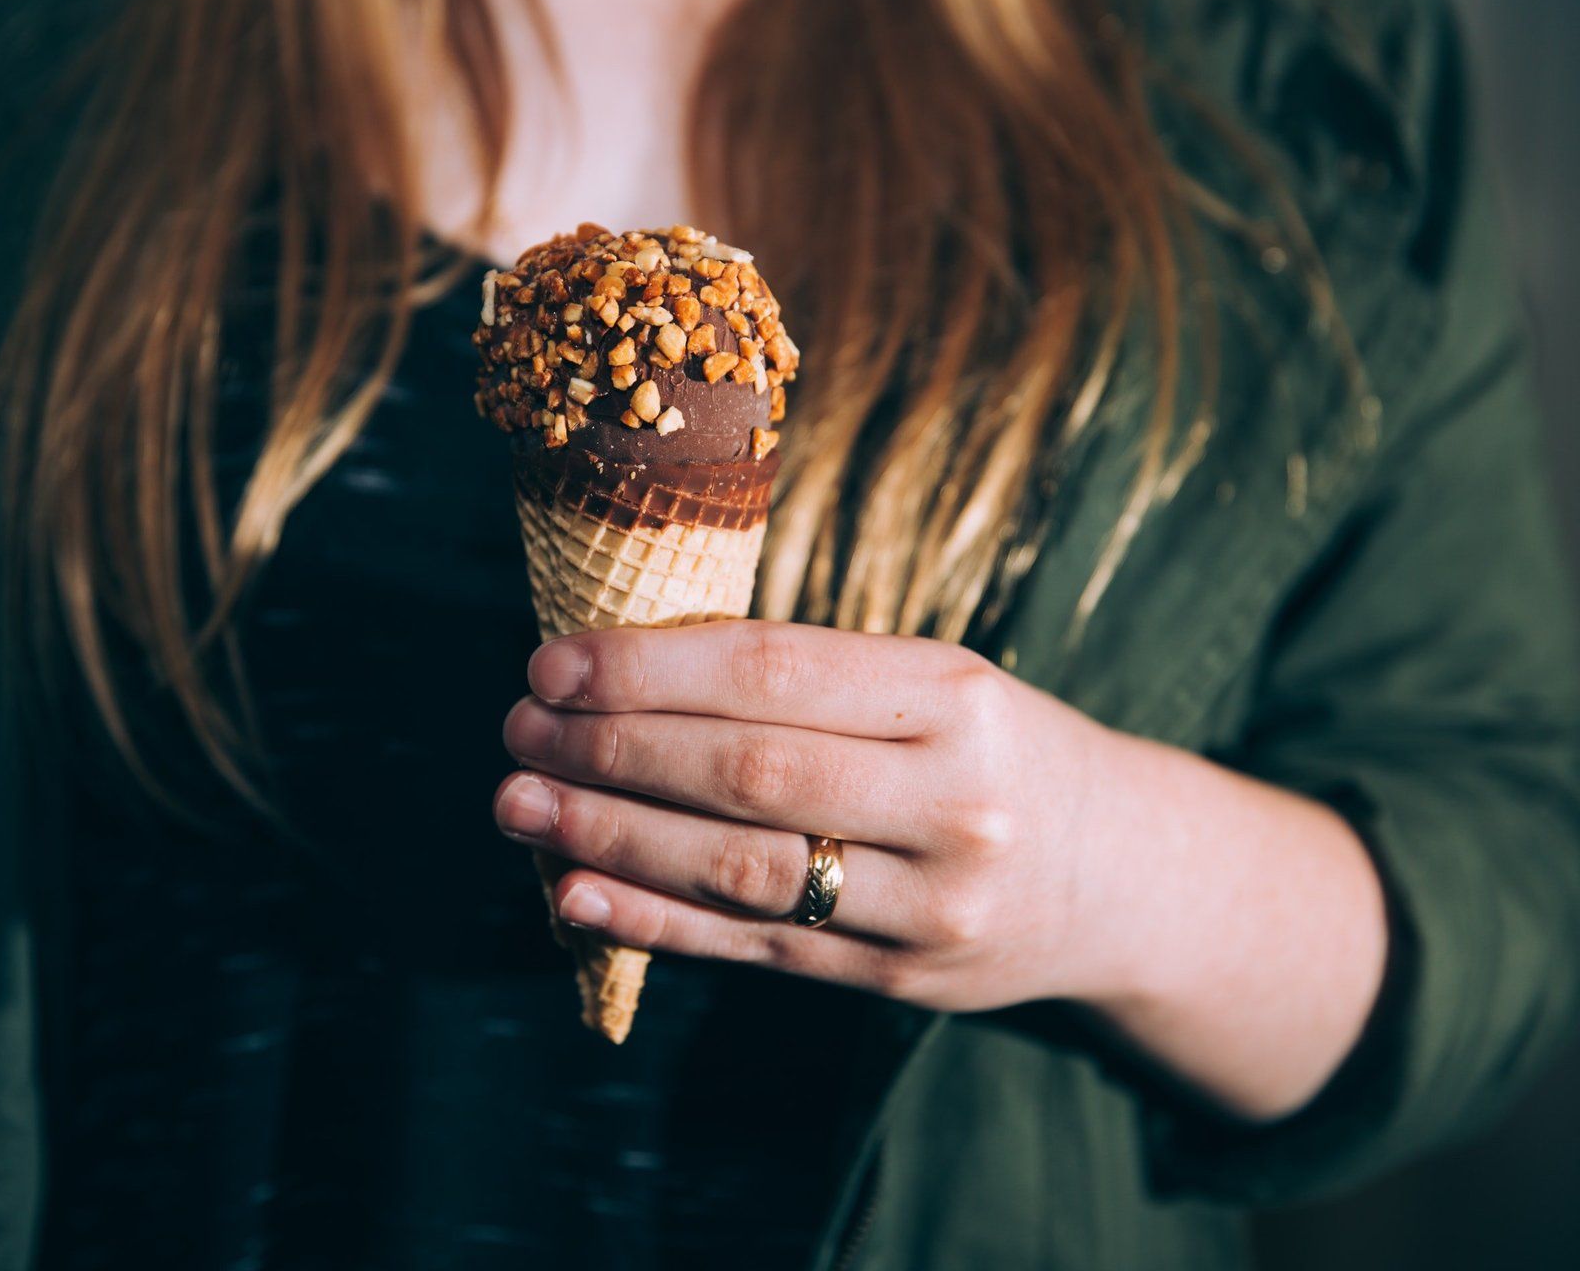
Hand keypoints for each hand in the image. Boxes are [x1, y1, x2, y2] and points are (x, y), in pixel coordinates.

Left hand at [490, 619, 1389, 1121]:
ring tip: (519, 807)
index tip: (552, 663)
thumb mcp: (937, 685)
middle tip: (517, 733)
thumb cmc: (994, 752)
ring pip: (741, 869)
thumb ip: (807, 681)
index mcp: (956, 696)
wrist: (1124, 878)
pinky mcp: (902, 978)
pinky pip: (756, 947)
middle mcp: (952, 800)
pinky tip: (574, 892)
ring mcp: (930, 902)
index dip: (648, 669)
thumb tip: (624, 672)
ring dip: (611, 838)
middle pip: (748, 773)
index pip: (774, 672)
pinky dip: (655, 921)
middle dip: (611, 751)